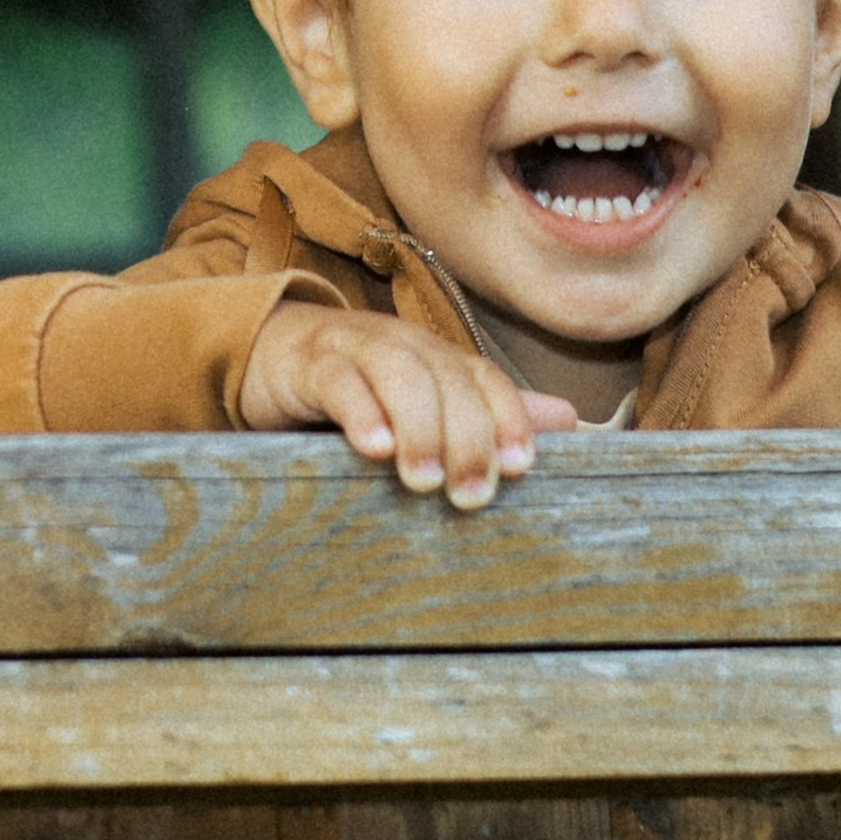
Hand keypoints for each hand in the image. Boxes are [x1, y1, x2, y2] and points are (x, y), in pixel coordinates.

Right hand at [239, 299, 574, 508]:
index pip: (485, 378)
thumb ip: (486, 412)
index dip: (509, 418)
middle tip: (470, 495)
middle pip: (447, 378)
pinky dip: (360, 410)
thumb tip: (568, 420)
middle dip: (467, 435)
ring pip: (399, 372)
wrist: (271, 354)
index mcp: (437, 356)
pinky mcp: (308, 362)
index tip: (521, 468)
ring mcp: (354, 347)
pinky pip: (338, 379)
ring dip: (419, 425)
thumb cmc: (360, 390)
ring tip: (423, 479)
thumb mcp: (426, 402)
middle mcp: (403, 344)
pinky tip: (374, 448)